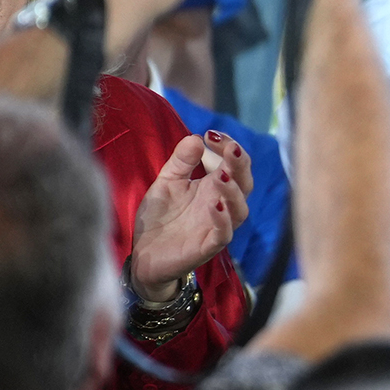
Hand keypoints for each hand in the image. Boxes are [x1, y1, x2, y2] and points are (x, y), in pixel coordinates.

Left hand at [130, 132, 250, 301]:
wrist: (145, 255)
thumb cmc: (160, 218)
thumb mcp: (167, 182)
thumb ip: (181, 161)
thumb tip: (196, 137)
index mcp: (214, 186)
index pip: (233, 163)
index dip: (228, 146)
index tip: (211, 134)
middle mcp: (222, 204)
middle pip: (244, 183)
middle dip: (240, 164)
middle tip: (230, 148)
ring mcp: (218, 226)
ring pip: (239, 209)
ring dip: (233, 191)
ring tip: (220, 175)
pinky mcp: (209, 246)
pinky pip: (224, 233)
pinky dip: (223, 219)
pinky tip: (214, 205)